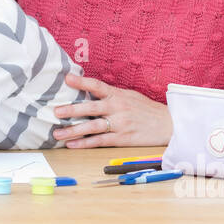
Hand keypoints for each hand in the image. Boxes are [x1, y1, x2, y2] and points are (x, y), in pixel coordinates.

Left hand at [51, 74, 171, 147]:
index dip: (82, 82)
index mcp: (118, 95)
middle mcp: (118, 108)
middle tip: (55, 112)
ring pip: (92, 127)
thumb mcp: (130, 96)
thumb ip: (111, 94)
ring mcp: (120, 124)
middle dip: (72, 110)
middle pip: (91, 108)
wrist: (168, 124)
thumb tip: (91, 91)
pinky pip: (100, 141)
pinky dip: (85, 144)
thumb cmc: (146, 109)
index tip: (67, 78)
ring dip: (73, 131)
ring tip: (58, 134)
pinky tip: (72, 145)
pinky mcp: (122, 139)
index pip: (97, 86)